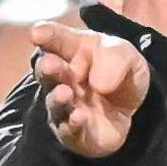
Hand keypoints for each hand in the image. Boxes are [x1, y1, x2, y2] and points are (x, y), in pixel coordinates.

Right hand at [32, 20, 150, 157]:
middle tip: (50, 64)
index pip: (57, 39)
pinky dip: (73, 123)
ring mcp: (64, 106)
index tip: (37, 33)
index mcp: (73, 51)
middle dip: (48, 68)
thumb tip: (100, 84)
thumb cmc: (119, 75)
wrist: (128, 112)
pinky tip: (79, 117)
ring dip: (58, 98)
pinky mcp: (73, 132)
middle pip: (49, 72)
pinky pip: (69, 129)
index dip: (46, 35)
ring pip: (55, 102)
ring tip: (64, 92)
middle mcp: (62, 78)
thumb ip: (115, 58)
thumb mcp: (127, 56)